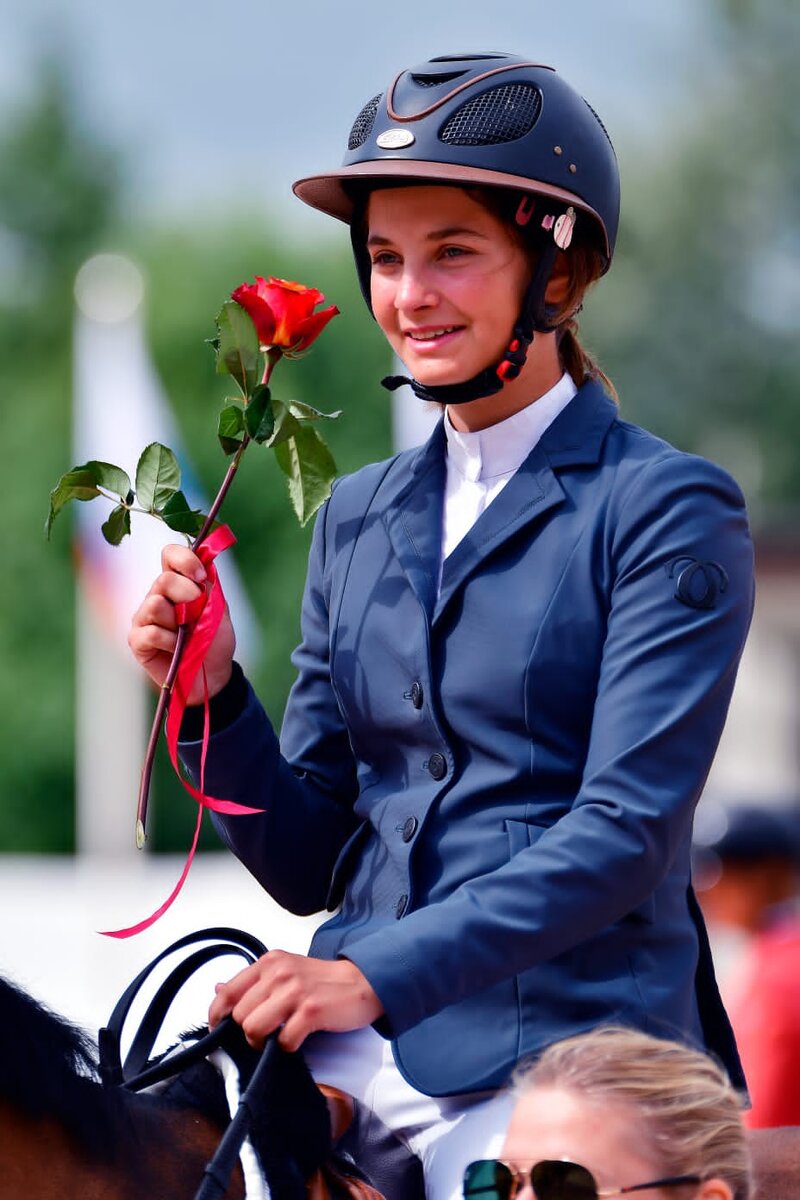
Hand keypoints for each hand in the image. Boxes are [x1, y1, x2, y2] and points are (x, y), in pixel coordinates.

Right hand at [128, 543, 235, 703]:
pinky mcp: (137, 640)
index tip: (202, 577)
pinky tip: (178, 650)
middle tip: (197, 614)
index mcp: (177, 583)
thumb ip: (209, 584)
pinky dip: (170, 642)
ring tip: (186, 635)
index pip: (170, 555)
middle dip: (188, 596)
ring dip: (178, 622)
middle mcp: (157, 596)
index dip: (185, 560)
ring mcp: (144, 618)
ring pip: (155, 604)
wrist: (214, 675)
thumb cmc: (214, 641)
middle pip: (164, 580)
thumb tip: (204, 558)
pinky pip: (150, 632)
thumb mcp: (218, 609)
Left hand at [208, 951, 383, 1051]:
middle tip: (263, 1035)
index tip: (219, 1030)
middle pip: (240, 1016)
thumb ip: (253, 982)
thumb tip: (218, 989)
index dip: (217, 1015)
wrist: (362, 982)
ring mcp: (295, 991)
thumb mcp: (285, 971)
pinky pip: (283, 1041)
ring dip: (262, 1042)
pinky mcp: (310, 1011)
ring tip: (276, 1038)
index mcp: (269, 962)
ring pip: (254, 1028)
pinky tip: (297, 1039)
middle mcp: (279, 973)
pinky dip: (286, 1047)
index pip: (227, 992)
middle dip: (247, 1032)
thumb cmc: (323, 981)